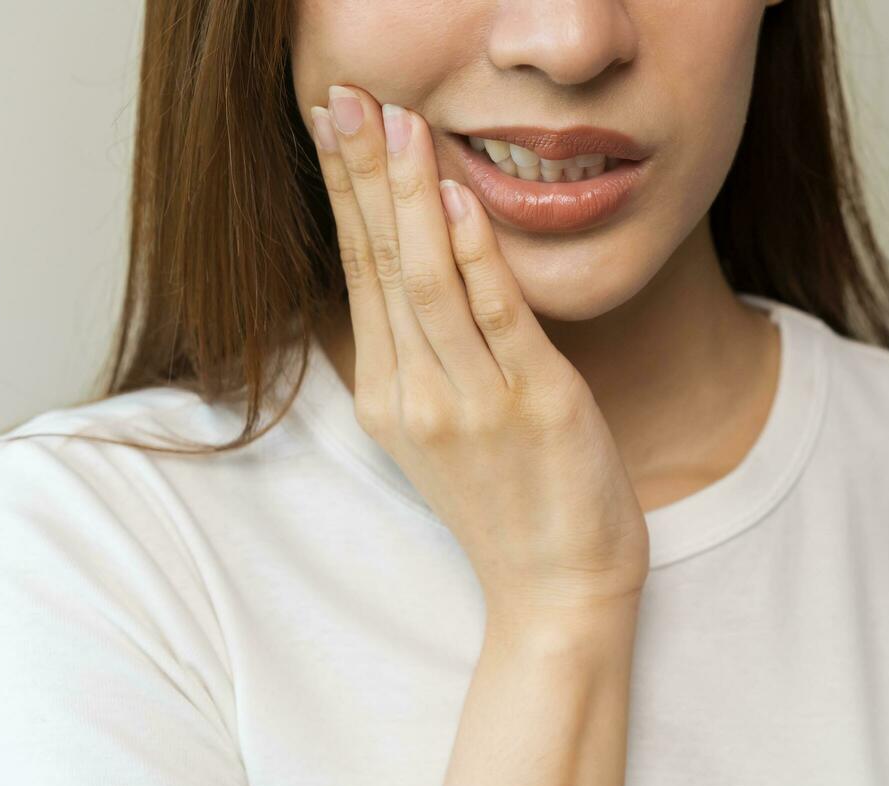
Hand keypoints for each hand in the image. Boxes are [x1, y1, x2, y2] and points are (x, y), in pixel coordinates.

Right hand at [307, 87, 649, 615]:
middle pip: (380, 262)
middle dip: (361, 171)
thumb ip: (423, 354)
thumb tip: (414, 272)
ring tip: (398, 121)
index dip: (346, 192)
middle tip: (341, 93)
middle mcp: (416, 394)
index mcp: (388, 395)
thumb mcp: (443, 430)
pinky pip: (498, 319)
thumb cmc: (511, 504)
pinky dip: (477, 256)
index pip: (359, 271)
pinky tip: (462, 200)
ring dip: (412, 195)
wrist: (558, 588)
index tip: (331, 122)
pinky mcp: (534, 405)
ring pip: (427, 281)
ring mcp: (472, 402)